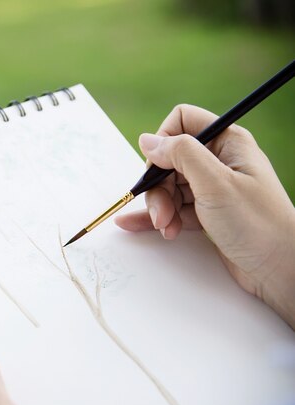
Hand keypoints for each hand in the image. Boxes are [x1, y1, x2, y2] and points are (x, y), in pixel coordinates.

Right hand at [115, 104, 294, 327]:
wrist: (281, 269)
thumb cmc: (258, 225)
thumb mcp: (216, 184)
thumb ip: (181, 155)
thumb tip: (147, 140)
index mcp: (228, 143)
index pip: (182, 121)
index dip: (164, 142)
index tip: (158, 168)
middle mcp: (219, 161)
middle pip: (170, 159)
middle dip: (158, 186)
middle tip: (162, 212)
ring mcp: (213, 188)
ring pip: (169, 185)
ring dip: (160, 206)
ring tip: (166, 227)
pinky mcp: (208, 212)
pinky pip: (174, 207)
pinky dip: (159, 216)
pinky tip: (138, 225)